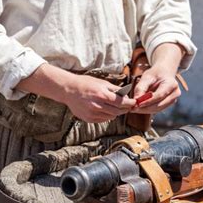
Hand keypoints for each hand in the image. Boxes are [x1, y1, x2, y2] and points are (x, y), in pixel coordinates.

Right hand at [17, 64, 135, 122]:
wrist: (68, 90)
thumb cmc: (85, 83)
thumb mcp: (101, 82)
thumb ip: (114, 90)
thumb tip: (126, 95)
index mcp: (102, 95)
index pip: (121, 102)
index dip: (129, 103)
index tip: (134, 103)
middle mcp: (97, 106)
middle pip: (118, 112)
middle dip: (124, 109)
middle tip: (128, 106)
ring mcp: (92, 114)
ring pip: (111, 117)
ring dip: (116, 113)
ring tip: (117, 107)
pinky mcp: (88, 119)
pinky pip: (103, 119)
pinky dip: (107, 116)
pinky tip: (106, 110)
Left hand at [130, 65, 180, 113]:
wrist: (164, 73)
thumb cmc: (156, 74)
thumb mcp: (147, 76)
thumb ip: (141, 87)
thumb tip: (136, 99)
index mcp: (171, 84)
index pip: (159, 95)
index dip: (148, 101)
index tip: (137, 104)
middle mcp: (175, 93)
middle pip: (159, 104)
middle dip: (145, 108)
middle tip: (133, 108)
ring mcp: (173, 100)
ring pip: (158, 109)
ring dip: (146, 110)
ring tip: (135, 108)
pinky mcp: (169, 104)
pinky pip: (158, 109)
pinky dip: (148, 109)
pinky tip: (140, 108)